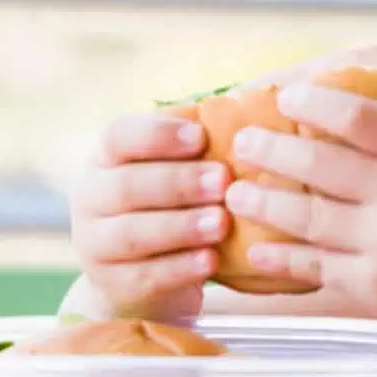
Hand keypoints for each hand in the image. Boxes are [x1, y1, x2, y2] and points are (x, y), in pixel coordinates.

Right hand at [67, 41, 376, 319]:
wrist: (144, 276)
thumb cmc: (181, 204)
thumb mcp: (189, 166)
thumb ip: (218, 135)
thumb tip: (283, 91)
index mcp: (111, 157)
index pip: (119, 135)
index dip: (156, 134)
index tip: (199, 135)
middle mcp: (93, 197)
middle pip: (125, 186)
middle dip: (176, 182)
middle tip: (222, 180)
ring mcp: (96, 245)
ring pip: (132, 233)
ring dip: (180, 226)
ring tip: (221, 223)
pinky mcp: (113, 286)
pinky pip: (143, 276)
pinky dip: (179, 268)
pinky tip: (210, 262)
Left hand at [220, 81, 376, 362]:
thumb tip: (335, 123)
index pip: (357, 114)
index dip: (312, 100)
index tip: (284, 97)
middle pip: (319, 162)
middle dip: (271, 150)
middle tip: (243, 143)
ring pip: (305, 216)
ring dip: (262, 203)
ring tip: (236, 192)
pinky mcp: (374, 290)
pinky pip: (312, 267)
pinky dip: (280, 258)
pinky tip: (257, 250)